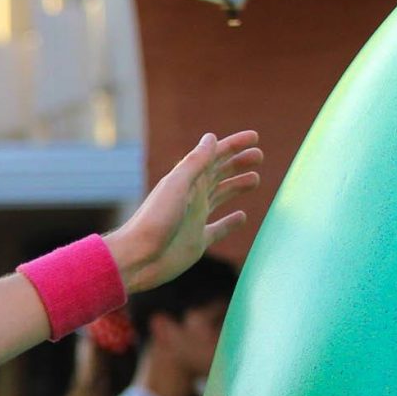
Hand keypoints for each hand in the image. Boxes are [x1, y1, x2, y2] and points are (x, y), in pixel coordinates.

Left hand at [106, 131, 261, 292]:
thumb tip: (211, 137)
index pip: (213, 157)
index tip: (255, 137)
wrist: (137, 259)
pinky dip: (231, 223)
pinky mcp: (197, 242)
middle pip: (219, 174)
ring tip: (255, 179)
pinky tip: (242, 217)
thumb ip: (195, 163)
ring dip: (236, 186)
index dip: (233, 146)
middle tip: (259, 156)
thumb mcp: (177, 186)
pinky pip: (219, 229)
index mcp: (187, 182)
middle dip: (238, 163)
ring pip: (221, 197)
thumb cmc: (154, 221)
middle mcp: (192, 198)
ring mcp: (194, 219)